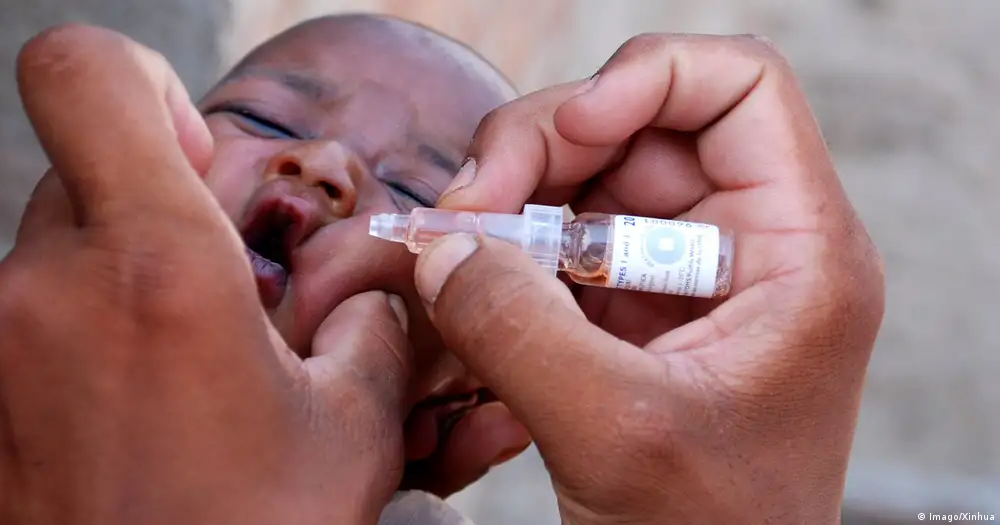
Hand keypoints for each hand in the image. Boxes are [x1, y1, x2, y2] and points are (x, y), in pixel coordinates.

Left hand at [0, 25, 411, 524]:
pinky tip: (84, 455)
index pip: (80, 72)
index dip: (131, 86)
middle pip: (75, 186)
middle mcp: (39, 293)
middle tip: (193, 325)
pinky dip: (32, 377)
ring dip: (89, 316)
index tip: (177, 156)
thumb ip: (371, 325)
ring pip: (35, 277)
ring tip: (145, 416)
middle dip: (137, 231)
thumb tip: (376, 282)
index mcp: (153, 267)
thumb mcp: (349, 437)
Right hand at [416, 34, 884, 522]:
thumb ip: (517, 329)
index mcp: (797, 252)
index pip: (737, 87)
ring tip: (455, 255)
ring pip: (585, 182)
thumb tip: (439, 247)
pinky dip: (505, 257)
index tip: (561, 136)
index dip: (640, 82)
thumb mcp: (615, 433)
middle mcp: (744, 246)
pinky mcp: (630, 314)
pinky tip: (471, 296)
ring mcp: (681, 279)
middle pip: (635, 127)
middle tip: (464, 212)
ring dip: (509, 206)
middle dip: (537, 152)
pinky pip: (558, 246)